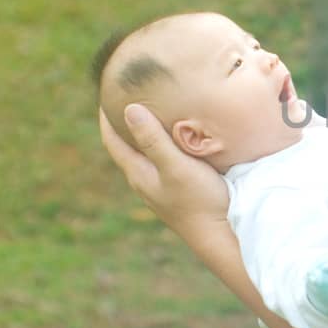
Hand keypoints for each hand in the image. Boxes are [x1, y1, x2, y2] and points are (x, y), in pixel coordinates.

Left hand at [99, 104, 228, 243]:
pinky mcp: (181, 190)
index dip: (106, 118)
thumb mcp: (176, 166)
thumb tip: (129, 109)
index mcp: (138, 174)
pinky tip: (181, 138)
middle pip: (127, 147)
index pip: (112, 141)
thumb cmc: (199, 199)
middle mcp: (146, 181)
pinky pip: (165, 161)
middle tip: (130, 97)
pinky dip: (166, 144)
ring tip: (155, 111)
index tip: (106, 94)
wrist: (222, 234)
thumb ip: (153, 140)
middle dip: (125, 123)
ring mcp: (163, 188)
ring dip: (147, 134)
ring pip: (147, 155)